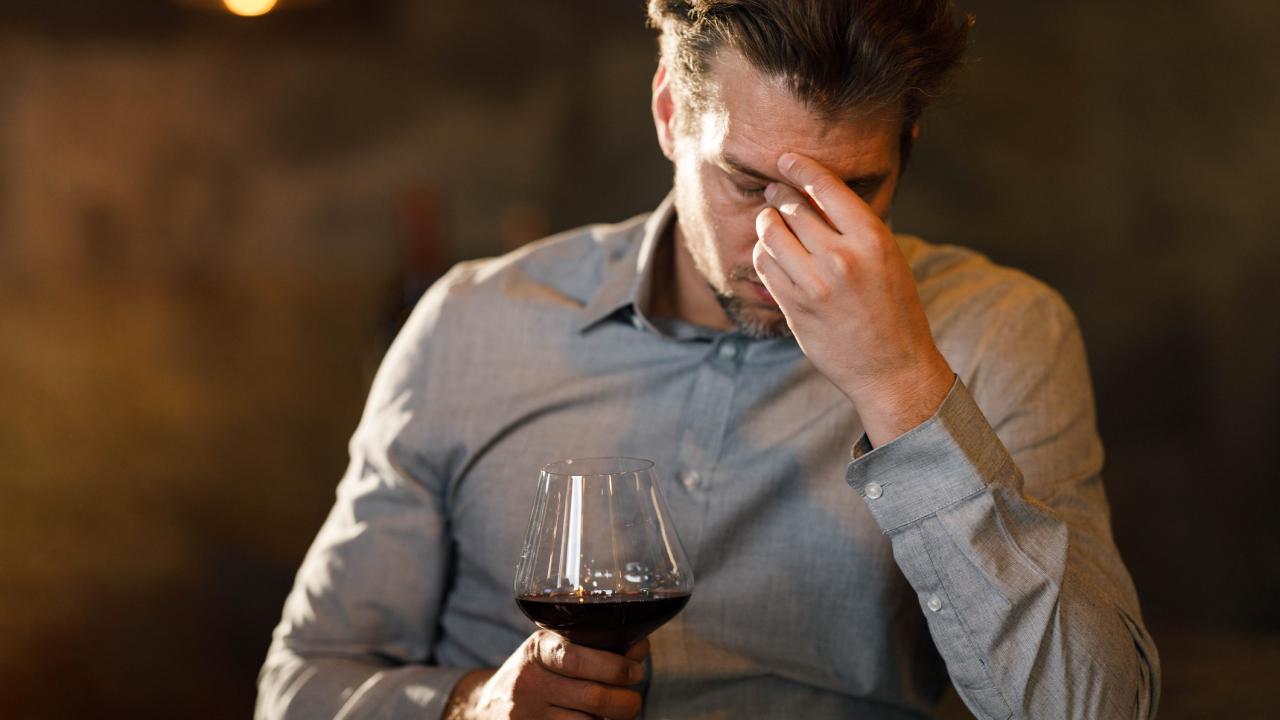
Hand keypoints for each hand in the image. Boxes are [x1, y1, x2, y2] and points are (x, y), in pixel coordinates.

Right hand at [444, 631, 648, 719]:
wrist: (488, 707)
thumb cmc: (536, 673)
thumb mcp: (555, 649)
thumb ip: (597, 647)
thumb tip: (639, 649)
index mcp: (539, 650)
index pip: (577, 658)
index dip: (614, 667)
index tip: (634, 671)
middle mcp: (530, 682)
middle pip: (593, 696)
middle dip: (625, 700)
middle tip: (632, 699)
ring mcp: (528, 715)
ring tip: (612, 712)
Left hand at [752, 152, 954, 446]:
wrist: (892, 369)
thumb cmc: (894, 310)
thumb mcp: (888, 259)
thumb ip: (854, 228)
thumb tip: (815, 195)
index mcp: (873, 240)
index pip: (827, 188)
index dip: (801, 168)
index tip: (786, 159)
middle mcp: (842, 259)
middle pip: (793, 208)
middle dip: (779, 194)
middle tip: (773, 189)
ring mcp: (815, 286)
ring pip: (771, 234)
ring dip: (766, 222)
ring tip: (769, 220)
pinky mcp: (795, 308)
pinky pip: (765, 267)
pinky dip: (763, 253)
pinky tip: (771, 253)